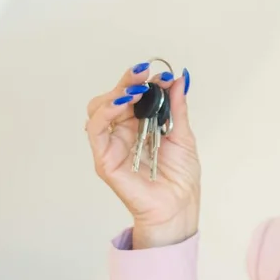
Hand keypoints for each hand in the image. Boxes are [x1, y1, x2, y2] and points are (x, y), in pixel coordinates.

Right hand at [84, 62, 198, 248]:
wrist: (178, 206)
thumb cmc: (180, 178)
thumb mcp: (183, 135)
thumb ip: (177, 108)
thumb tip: (177, 80)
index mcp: (140, 125)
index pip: (133, 94)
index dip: (144, 81)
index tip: (162, 74)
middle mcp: (122, 132)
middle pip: (113, 97)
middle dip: (128, 81)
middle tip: (144, 74)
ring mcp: (111, 144)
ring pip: (98, 109)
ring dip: (116, 94)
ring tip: (136, 90)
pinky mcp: (105, 158)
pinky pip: (96, 130)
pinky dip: (107, 112)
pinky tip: (124, 104)